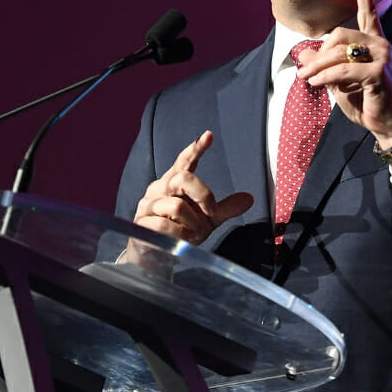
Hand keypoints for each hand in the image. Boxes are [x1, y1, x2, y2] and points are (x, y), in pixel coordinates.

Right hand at [132, 130, 253, 244]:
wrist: (157, 255)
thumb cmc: (181, 231)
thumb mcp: (207, 220)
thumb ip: (225, 208)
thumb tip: (250, 198)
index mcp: (174, 182)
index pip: (185, 161)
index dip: (195, 148)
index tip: (208, 136)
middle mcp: (159, 189)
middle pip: (183, 178)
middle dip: (203, 195)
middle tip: (211, 211)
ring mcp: (148, 205)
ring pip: (176, 206)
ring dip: (192, 222)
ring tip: (192, 233)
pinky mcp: (141, 223)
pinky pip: (164, 225)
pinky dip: (179, 234)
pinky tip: (181, 240)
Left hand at [296, 0, 391, 155]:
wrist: (388, 124)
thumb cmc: (366, 101)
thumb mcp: (340, 82)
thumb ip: (327, 66)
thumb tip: (305, 55)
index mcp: (374, 42)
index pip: (367, 12)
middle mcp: (380, 44)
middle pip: (340, 35)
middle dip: (318, 54)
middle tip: (304, 71)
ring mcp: (382, 56)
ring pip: (339, 52)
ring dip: (317, 67)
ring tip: (306, 78)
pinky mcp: (379, 72)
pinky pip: (344, 70)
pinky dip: (326, 77)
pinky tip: (316, 84)